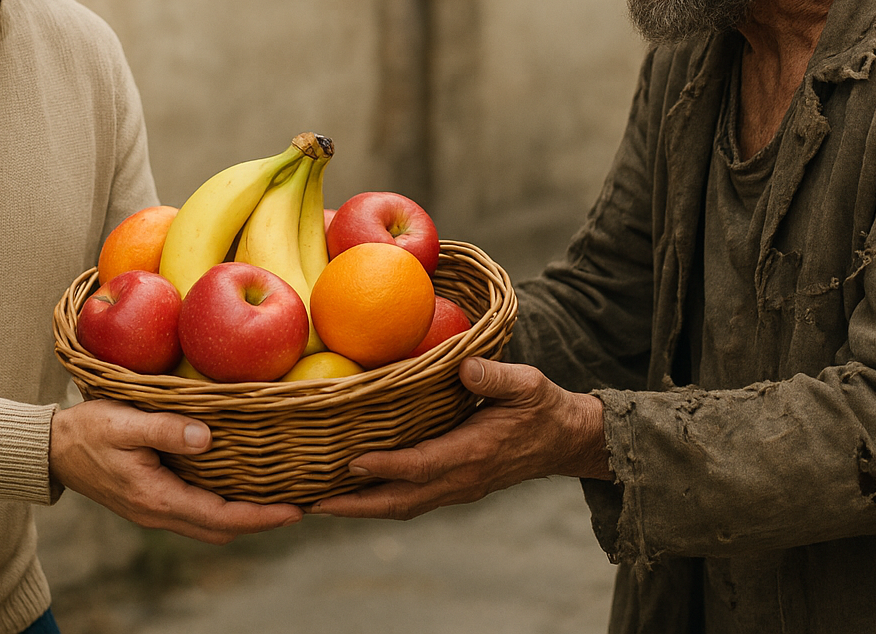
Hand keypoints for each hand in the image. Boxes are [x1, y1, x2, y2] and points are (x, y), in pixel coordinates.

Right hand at [49, 399, 301, 543]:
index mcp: (157, 497)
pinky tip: (238, 485)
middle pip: (221, 529)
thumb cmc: (88, 430)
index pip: (221, 516)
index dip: (261, 516)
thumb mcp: (125, 422)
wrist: (52, 448)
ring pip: (209, 525)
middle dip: (261, 522)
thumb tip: (206, 436)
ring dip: (243, 516)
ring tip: (277, 496)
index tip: (295, 510)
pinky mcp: (152, 500)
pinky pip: (196, 512)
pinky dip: (223, 506)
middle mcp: (159, 512)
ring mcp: (154, 510)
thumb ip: (166, 430)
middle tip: (298, 505)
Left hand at [309, 358, 610, 520]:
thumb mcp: (526, 383)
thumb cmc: (541, 405)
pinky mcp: (454, 487)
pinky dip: (377, 501)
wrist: (563, 441)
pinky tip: (352, 492)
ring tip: (318, 502)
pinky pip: (409, 500)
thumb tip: (464, 366)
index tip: (352, 462)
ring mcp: (457, 488)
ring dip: (360, 508)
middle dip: (356, 506)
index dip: (388, 466)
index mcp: (476, 452)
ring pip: (401, 506)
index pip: (424, 464)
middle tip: (312, 503)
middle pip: (401, 501)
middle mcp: (462, 478)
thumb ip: (496, 376)